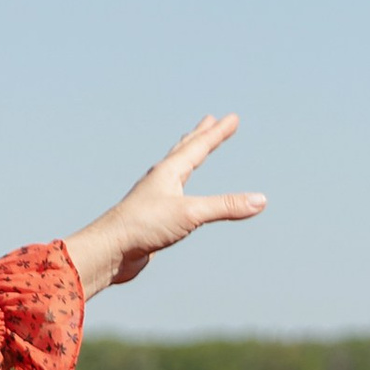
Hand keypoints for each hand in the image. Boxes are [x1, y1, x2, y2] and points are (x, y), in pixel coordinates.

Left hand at [61, 115, 266, 301]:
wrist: (109, 251)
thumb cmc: (143, 227)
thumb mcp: (190, 214)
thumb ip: (225, 206)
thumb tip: (261, 200)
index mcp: (168, 172)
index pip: (199, 146)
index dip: (218, 132)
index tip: (232, 118)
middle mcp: (159, 181)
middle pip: (183, 151)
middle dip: (200, 135)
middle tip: (210, 120)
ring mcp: (153, 199)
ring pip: (175, 171)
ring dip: (187, 156)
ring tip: (191, 151)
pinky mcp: (150, 218)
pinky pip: (172, 195)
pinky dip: (181, 185)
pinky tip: (178, 194)